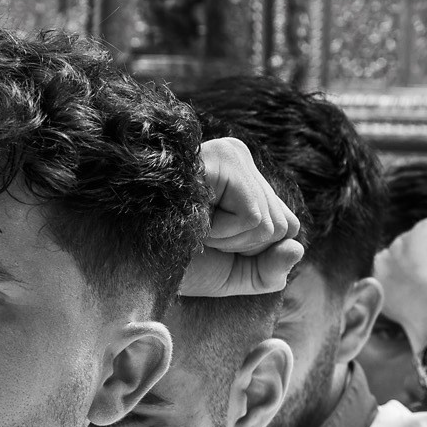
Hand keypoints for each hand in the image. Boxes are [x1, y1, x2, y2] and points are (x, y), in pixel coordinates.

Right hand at [181, 137, 304, 297]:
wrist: (128, 255)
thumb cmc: (173, 258)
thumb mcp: (230, 274)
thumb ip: (268, 270)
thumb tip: (298, 249)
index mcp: (241, 176)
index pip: (286, 225)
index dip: (254, 250)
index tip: (212, 242)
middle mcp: (239, 156)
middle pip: (285, 225)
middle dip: (244, 247)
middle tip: (200, 235)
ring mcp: (232, 153)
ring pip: (272, 225)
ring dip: (230, 241)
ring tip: (194, 225)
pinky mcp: (225, 158)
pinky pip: (254, 219)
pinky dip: (225, 234)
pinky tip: (195, 218)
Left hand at [372, 217, 426, 349]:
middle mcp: (404, 236)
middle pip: (414, 253)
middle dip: (423, 268)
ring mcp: (387, 255)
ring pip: (397, 267)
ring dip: (406, 279)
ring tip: (420, 298)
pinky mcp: (375, 274)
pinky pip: (381, 282)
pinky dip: (390, 290)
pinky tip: (403, 301)